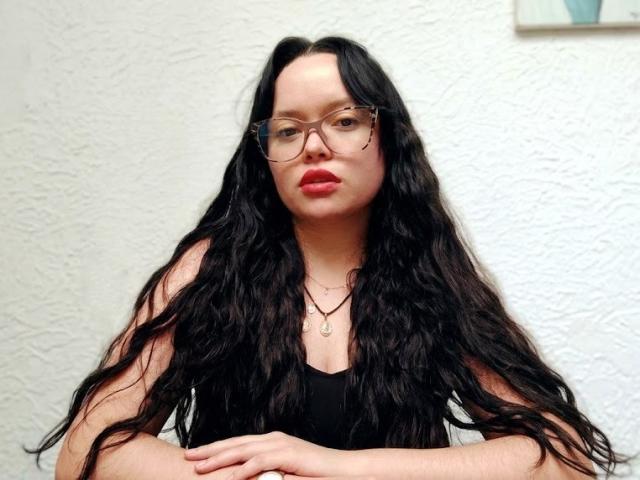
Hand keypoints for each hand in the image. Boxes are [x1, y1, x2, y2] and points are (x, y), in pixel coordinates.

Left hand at [184, 431, 354, 479]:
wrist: (342, 469)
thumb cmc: (315, 473)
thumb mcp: (286, 472)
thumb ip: (267, 474)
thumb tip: (245, 478)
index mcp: (271, 441)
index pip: (238, 443)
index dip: (215, 448)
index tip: (195, 454)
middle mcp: (273, 439)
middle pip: (235, 443)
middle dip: (210, 450)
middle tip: (188, 456)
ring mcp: (282, 445)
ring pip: (244, 450)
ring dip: (220, 459)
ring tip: (200, 467)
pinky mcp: (290, 455)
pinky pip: (262, 462)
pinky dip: (245, 469)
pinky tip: (231, 476)